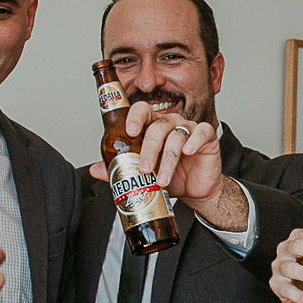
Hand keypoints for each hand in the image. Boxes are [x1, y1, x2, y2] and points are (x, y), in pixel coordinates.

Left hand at [89, 103, 223, 203]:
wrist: (195, 191)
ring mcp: (189, 128)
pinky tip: (188, 152)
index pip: (142, 111)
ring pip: (177, 135)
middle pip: (158, 126)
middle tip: (145, 169)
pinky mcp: (207, 137)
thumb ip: (121, 169)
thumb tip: (96, 170)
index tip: (129, 132)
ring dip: (168, 159)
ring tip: (163, 179)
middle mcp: (170, 124)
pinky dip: (194, 141)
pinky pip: (202, 131)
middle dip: (149, 148)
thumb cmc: (171, 177)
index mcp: (153, 127)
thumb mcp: (143, 175)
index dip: (135, 117)